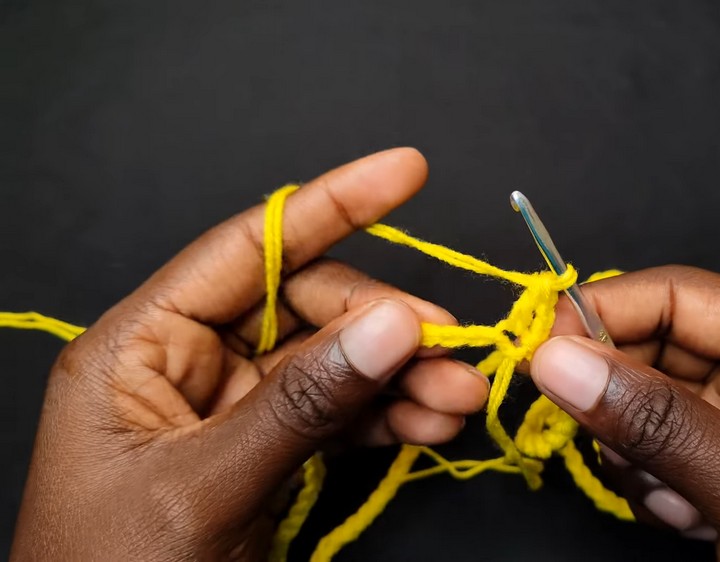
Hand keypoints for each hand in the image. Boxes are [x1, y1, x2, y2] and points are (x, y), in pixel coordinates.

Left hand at [11, 148, 488, 559]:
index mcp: (139, 348)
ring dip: (404, 375)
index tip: (406, 172)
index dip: (332, 205)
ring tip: (460, 399)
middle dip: (386, 324)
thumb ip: (302, 403)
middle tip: (451, 350)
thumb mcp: (205, 488)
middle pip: (307, 305)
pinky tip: (431, 424)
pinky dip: (389, 417)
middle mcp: (186, 364)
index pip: (248, 249)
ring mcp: (231, 408)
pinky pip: (340, 413)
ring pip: (336, 362)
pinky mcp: (265, 449)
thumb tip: (391, 326)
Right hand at [530, 266, 719, 559]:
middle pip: (660, 348)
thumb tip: (562, 363)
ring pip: (649, 405)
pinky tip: (687, 521)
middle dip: (620, 394)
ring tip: (673, 499)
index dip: (609, 311)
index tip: (546, 352)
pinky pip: (657, 454)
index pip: (687, 296)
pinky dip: (650, 485)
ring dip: (636, 452)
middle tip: (594, 435)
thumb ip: (661, 425)